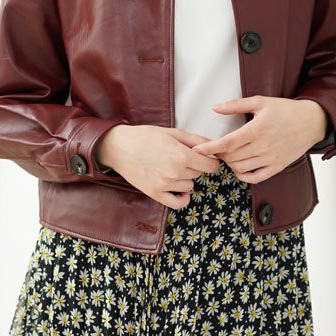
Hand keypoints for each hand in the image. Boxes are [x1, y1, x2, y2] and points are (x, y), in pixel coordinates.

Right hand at [94, 125, 222, 208]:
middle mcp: (175, 172)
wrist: (119, 147)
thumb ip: (197, 140)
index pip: (211, 166)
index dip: (211, 161)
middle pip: (199, 174)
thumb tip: (215, 145)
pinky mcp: (155, 194)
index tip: (207, 159)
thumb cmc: (146, 136)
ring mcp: (165, 185)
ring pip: (189, 185)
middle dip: (195, 166)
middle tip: (181, 157)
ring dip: (186, 178)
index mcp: (181, 155)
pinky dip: (182, 198)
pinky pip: (178, 203)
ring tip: (172, 166)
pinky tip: (179, 189)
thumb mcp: (174, 132)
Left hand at [189, 96, 327, 182]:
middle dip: (219, 154)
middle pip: (231, 157)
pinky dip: (243, 175)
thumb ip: (236, 105)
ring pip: (240, 168)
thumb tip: (215, 108)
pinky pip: (255, 178)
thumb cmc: (285, 110)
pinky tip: (240, 167)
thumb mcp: (261, 101)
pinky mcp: (277, 167)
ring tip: (229, 154)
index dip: (209, 148)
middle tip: (216, 148)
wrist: (311, 122)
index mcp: (257, 129)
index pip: (227, 143)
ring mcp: (270, 159)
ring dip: (229, 163)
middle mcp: (263, 146)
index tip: (197, 149)